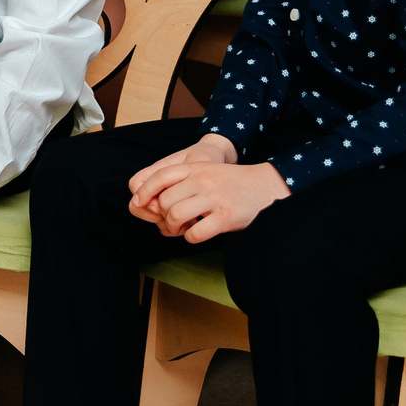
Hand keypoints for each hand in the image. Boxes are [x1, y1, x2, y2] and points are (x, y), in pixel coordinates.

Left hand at [129, 135, 288, 241]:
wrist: (266, 186)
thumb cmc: (230, 182)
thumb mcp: (205, 171)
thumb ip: (182, 181)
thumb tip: (150, 202)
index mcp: (195, 168)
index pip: (160, 176)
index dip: (144, 191)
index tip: (139, 203)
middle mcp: (202, 181)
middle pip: (164, 201)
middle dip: (162, 216)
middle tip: (170, 222)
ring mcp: (214, 198)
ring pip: (175, 216)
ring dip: (174, 228)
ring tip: (182, 229)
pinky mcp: (225, 217)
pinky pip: (195, 233)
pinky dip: (191, 238)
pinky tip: (198, 233)